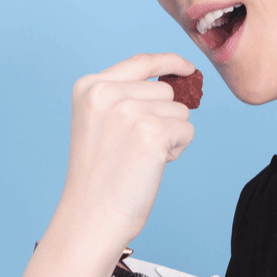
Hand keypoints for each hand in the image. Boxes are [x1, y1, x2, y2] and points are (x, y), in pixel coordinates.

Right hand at [55, 53, 195, 249]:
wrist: (91, 214)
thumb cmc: (99, 175)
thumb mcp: (99, 121)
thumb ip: (126, 95)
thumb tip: (177, 80)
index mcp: (89, 86)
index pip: (141, 62)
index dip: (168, 63)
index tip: (187, 68)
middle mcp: (106, 92)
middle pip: (165, 90)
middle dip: (162, 117)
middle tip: (135, 147)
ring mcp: (128, 111)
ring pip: (179, 110)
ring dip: (170, 134)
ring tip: (140, 157)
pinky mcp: (152, 132)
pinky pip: (187, 131)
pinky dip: (177, 150)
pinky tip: (152, 165)